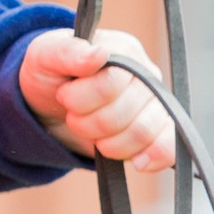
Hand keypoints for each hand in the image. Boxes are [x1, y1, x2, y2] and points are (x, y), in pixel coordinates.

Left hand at [16, 25, 178, 172]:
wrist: (52, 106)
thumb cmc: (51, 75)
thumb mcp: (45, 55)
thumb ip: (68, 51)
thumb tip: (99, 54)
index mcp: (124, 51)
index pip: (114, 81)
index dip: (84, 97)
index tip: (64, 95)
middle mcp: (146, 76)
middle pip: (126, 112)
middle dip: (90, 123)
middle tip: (74, 116)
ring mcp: (155, 105)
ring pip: (143, 133)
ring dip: (108, 143)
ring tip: (92, 134)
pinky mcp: (158, 132)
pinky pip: (168, 148)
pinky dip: (152, 157)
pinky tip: (136, 161)